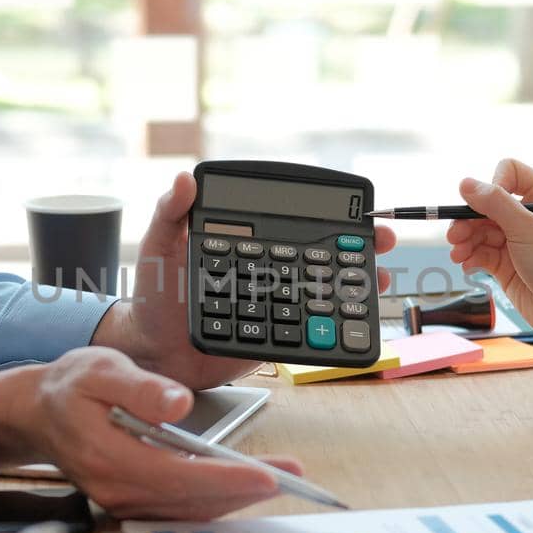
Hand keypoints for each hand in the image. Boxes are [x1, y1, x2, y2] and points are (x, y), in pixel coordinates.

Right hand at [0, 346, 305, 518]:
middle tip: (292, 477)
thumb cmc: (72, 387)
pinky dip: (214, 501)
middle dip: (244, 491)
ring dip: (235, 498)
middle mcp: (116, 490)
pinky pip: (179, 510)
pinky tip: (242, 486)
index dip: (226, 480)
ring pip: (189, 511)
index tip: (267, 476)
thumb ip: (140, 388)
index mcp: (109, 457)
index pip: (178, 477)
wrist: (38, 413)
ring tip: (279, 478)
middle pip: (191, 501)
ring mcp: (122, 502)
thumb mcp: (102, 369)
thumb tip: (178, 404)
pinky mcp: (130, 503)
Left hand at [92, 172, 395, 389]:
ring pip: (323, 287)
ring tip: (379, 280)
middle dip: (357, 245)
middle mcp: (266, 267)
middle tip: (381, 240)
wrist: (153, 354)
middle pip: (320, 251)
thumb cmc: (152, 298)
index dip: (327, 213)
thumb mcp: (156, 248)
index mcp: (244, 241)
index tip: (357, 210)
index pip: (292, 220)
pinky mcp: (275, 334)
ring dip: (356, 283)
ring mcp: (274, 301)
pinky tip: (352, 322)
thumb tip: (184, 178)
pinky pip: (309, 327)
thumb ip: (170, 213)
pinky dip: (336, 324)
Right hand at [446, 158, 532, 373]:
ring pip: (480, 229)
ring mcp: (518, 239)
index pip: (510, 173)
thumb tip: (465, 183)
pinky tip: (467, 266)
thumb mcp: (527, 231)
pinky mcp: (507, 262)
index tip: (485, 207)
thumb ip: (495, 205)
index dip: (493, 186)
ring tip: (458, 255)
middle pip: (488, 204)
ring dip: (465, 240)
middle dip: (469, 220)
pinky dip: (471, 256)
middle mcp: (531, 214)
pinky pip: (481, 251)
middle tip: (454, 237)